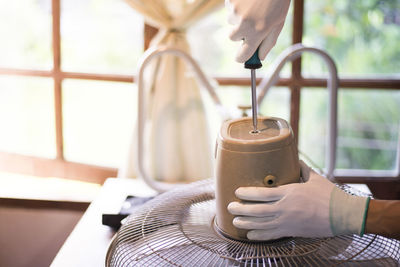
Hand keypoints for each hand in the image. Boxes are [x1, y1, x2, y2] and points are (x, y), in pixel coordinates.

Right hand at [225, 0, 289, 62]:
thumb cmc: (278, 0)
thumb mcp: (279, 22)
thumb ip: (268, 42)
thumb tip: (260, 58)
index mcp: (258, 32)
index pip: (242, 55)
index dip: (242, 57)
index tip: (242, 56)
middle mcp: (244, 23)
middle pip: (233, 38)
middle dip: (240, 33)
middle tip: (252, 21)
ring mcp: (235, 11)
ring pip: (231, 21)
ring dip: (239, 17)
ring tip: (252, 5)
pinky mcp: (229, 1)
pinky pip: (229, 8)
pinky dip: (236, 5)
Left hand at [228, 161, 369, 239]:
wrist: (343, 215)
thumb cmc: (330, 195)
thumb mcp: (314, 178)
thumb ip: (302, 170)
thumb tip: (296, 160)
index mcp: (289, 192)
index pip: (262, 193)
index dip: (247, 193)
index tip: (237, 191)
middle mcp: (285, 208)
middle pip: (256, 210)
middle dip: (241, 209)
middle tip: (229, 207)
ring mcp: (287, 222)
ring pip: (261, 224)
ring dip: (246, 223)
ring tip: (235, 222)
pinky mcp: (293, 232)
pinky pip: (272, 235)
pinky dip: (260, 235)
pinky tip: (250, 236)